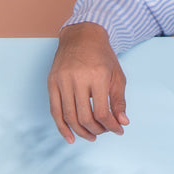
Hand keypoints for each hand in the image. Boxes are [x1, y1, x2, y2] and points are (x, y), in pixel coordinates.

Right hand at [47, 23, 128, 142]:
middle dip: (97, 130)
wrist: (82, 36)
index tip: (118, 130)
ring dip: (81, 132)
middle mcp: (77, 78)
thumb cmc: (102, 56)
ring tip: (91, 136)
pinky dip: (62, 127)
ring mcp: (62, 80)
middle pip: (85, 117)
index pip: (103, 112)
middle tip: (104, 131)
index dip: (111, 126)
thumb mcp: (117, 76)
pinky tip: (70, 138)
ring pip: (69, 116)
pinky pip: (55, 110)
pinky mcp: (51, 82)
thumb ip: (119, 101)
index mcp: (97, 76)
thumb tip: (122, 123)